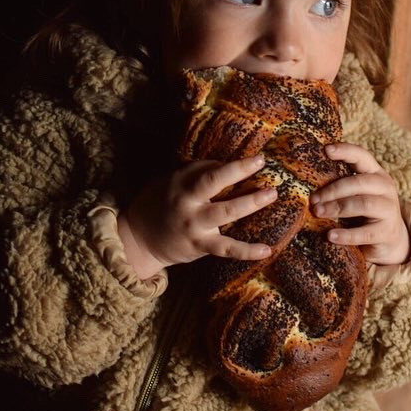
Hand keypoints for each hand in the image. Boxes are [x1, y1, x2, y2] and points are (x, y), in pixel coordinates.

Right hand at [118, 156, 276, 278]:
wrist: (139, 239)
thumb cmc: (160, 204)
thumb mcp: (171, 182)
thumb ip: (196, 173)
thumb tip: (227, 164)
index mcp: (182, 185)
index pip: (209, 170)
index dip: (233, 165)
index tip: (258, 159)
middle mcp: (188, 203)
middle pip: (215, 184)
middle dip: (240, 173)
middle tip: (265, 166)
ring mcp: (194, 226)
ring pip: (225, 213)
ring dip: (250, 203)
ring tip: (271, 194)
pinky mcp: (199, 246)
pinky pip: (226, 249)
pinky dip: (247, 251)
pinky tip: (266, 249)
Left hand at [309, 143, 410, 266]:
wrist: (391, 240)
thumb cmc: (365, 212)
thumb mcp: (357, 194)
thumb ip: (342, 184)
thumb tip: (307, 179)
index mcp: (376, 173)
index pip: (362, 156)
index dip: (345, 151)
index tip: (326, 150)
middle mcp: (385, 188)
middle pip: (359, 183)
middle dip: (333, 190)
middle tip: (313, 199)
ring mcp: (389, 209)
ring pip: (362, 204)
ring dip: (337, 208)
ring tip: (318, 213)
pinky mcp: (387, 232)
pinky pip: (365, 232)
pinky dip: (346, 234)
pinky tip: (330, 236)